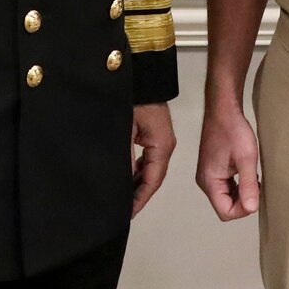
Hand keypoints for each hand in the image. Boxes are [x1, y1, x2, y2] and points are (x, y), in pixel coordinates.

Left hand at [131, 102, 175, 216]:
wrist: (139, 75)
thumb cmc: (133, 99)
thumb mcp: (125, 130)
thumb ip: (125, 158)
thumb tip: (122, 183)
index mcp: (162, 146)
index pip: (153, 180)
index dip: (140, 198)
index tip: (128, 213)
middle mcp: (165, 145)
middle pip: (154, 177)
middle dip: (139, 194)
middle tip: (122, 209)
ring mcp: (161, 140)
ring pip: (151, 169)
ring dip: (138, 182)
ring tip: (122, 197)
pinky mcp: (153, 134)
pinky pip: (147, 158)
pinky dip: (138, 170)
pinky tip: (127, 176)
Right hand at [196, 104, 260, 220]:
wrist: (223, 110)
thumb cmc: (234, 131)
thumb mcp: (246, 159)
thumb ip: (248, 185)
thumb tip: (251, 209)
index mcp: (210, 182)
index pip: (225, 212)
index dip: (243, 209)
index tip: (256, 193)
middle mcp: (205, 182)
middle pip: (225, 207)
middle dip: (243, 201)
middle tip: (256, 184)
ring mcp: (207, 176)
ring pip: (226, 197)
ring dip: (241, 193)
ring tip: (253, 178)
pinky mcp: (212, 169)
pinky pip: (225, 187)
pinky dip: (237, 185)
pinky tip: (247, 173)